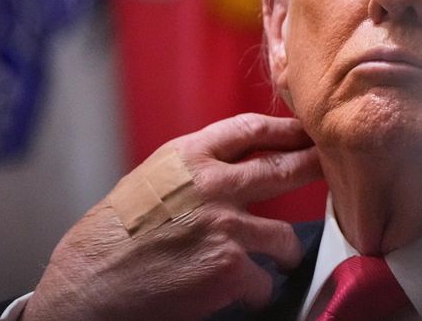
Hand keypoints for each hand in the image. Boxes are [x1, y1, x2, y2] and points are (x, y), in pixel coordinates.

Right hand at [22, 114, 321, 320]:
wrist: (88, 286)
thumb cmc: (114, 235)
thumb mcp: (153, 180)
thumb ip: (197, 169)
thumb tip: (242, 163)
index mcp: (188, 156)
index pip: (251, 128)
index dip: (287, 129)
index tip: (309, 131)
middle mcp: (211, 183)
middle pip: (284, 168)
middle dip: (315, 168)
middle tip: (333, 170)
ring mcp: (224, 224)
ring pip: (285, 236)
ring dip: (281, 253)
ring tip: (270, 262)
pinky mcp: (229, 265)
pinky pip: (264, 279)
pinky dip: (254, 290)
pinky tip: (234, 293)